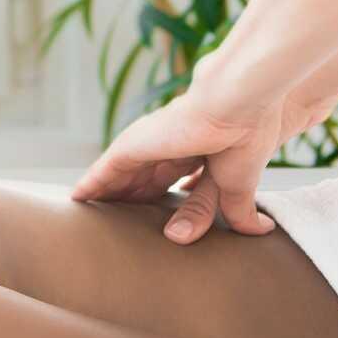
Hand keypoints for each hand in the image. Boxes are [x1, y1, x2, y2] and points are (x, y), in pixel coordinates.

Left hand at [71, 56, 329, 244]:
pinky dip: (92, 185)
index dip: (165, 195)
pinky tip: (77, 199)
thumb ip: (238, 208)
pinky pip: (103, 171)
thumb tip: (260, 230)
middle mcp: (171, 145)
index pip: (176, 177)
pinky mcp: (131, 146)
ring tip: (93, 215)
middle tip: (118, 223)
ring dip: (109, 195)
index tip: (159, 214)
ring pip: (122, 177)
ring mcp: (149, 144)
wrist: (235, 108)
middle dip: (134, 199)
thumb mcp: (237, 184)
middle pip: (145, 178)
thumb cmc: (243, 138)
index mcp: (199, 150)